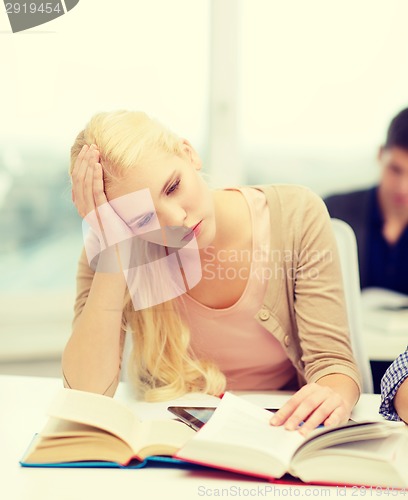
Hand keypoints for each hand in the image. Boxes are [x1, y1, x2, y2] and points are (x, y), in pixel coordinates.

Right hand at [71, 144, 133, 271]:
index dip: (81, 165)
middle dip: (84, 161)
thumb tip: (110, 185)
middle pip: (79, 179)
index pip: (78, 181)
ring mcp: (91, 212)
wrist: (121, 251)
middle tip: (91, 146)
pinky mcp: (100, 214)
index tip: (88, 151)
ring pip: (85, 183)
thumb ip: (106, 199)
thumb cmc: (118, 232)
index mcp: (84, 207)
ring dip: (89, 165)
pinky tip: (98, 166)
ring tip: (94, 151)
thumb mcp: (111, 211)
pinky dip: (95, 178)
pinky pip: (96, 193)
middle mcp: (84, 208)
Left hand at [270, 383, 352, 435]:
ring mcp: (333, 399)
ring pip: (321, 410)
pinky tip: (326, 426)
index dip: (284, 412)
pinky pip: (337, 414)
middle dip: (296, 417)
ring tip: (303, 433)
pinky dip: (332, 421)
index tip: (275, 422)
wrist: (342, 394)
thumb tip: (284, 423)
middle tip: (288, 428)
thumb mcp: (309, 401)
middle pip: (307, 404)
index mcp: (310, 389)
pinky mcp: (343, 408)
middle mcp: (321, 392)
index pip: (295, 400)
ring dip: (311, 423)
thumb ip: (299, 410)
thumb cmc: (322, 401)